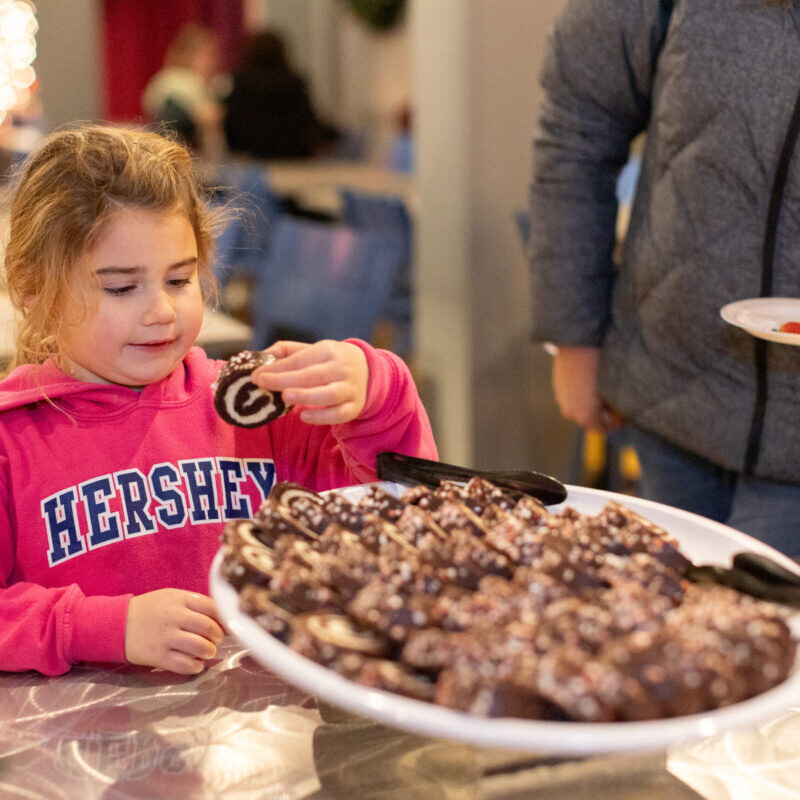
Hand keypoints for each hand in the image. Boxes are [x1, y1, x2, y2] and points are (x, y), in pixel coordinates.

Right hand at [125, 589, 222, 674]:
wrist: (116, 624)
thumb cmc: (149, 610)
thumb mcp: (171, 597)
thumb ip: (194, 604)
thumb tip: (221, 618)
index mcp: (179, 599)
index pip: (212, 607)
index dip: (223, 619)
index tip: (224, 625)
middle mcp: (174, 616)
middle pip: (209, 628)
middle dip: (217, 637)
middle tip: (215, 640)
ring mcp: (165, 637)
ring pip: (200, 647)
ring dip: (209, 652)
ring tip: (207, 652)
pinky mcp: (158, 656)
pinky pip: (185, 664)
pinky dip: (196, 666)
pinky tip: (195, 663)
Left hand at [251, 340, 368, 424]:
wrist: (367, 371)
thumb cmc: (329, 362)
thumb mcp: (312, 350)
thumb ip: (285, 352)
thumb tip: (259, 359)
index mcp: (328, 350)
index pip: (300, 359)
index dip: (277, 368)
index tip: (257, 376)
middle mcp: (341, 368)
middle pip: (313, 375)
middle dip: (286, 380)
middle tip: (264, 384)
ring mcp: (349, 388)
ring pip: (329, 394)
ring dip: (306, 396)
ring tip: (285, 397)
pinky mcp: (354, 407)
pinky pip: (339, 414)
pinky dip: (322, 417)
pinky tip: (304, 416)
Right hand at [552, 345, 623, 432]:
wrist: (577, 345)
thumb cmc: (600, 366)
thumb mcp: (613, 390)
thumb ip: (616, 409)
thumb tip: (619, 413)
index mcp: (586, 417)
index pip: (602, 430)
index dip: (615, 423)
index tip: (623, 412)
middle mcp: (571, 413)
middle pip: (589, 420)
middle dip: (601, 413)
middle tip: (613, 399)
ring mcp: (562, 400)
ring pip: (579, 408)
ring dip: (590, 403)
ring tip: (600, 388)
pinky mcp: (558, 388)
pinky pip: (571, 397)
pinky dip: (581, 393)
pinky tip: (589, 380)